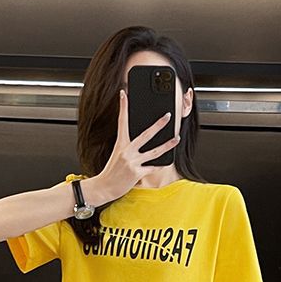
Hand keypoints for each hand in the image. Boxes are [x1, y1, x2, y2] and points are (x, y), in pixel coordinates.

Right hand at [87, 88, 180, 205]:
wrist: (104, 187)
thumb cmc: (111, 171)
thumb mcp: (118, 155)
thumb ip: (129, 147)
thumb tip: (143, 141)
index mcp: (120, 144)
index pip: (122, 121)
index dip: (123, 107)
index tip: (124, 94)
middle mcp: (127, 151)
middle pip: (146, 134)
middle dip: (158, 125)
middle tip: (167, 115)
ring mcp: (132, 162)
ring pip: (154, 152)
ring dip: (167, 145)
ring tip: (176, 138)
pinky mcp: (137, 173)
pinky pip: (152, 168)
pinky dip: (159, 166)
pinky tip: (166, 162)